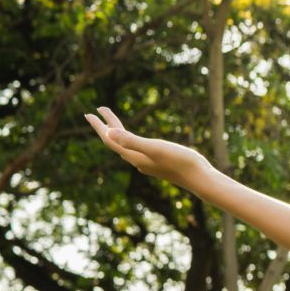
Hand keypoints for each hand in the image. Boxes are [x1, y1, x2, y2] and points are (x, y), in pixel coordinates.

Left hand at [85, 107, 212, 186]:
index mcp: (134, 156)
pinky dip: (130, 140)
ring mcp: (147, 163)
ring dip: (117, 133)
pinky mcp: (157, 163)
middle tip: (95, 112)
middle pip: (115, 142)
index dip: (99, 125)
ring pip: (125, 146)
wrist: (200, 178)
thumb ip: (131, 141)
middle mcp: (137, 160)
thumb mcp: (155, 148)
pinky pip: (136, 150)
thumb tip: (108, 132)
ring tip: (112, 125)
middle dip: (105, 127)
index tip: (89, 112)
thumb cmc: (180, 162)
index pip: (110, 139)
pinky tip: (135, 142)